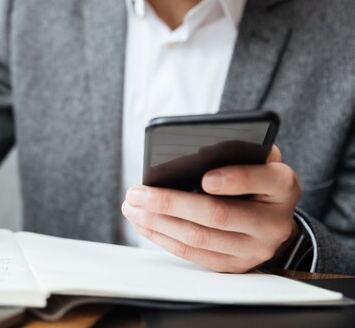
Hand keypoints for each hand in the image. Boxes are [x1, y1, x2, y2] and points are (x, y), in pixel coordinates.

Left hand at [122, 145, 300, 272]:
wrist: (271, 217)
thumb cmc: (255, 176)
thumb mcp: (257, 158)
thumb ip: (239, 150)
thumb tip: (201, 151)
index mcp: (283, 186)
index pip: (264, 180)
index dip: (235, 180)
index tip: (205, 178)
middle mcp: (274, 222)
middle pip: (218, 215)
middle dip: (171, 203)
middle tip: (138, 193)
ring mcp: (254, 249)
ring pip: (199, 238)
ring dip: (158, 222)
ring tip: (132, 207)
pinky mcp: (234, 265)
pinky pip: (193, 254)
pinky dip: (163, 238)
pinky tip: (143, 224)